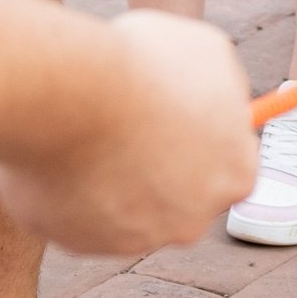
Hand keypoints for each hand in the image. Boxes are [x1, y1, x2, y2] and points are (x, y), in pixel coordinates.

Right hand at [0, 9, 255, 253]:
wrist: (72, 97)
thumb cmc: (144, 65)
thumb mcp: (205, 52)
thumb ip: (221, 88)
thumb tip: (219, 98)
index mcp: (235, 174)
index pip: (230, 167)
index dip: (201, 139)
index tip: (176, 118)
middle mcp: (193, 220)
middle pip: (180, 197)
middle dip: (157, 165)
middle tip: (129, 122)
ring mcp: (137, 239)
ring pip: (125, 207)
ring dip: (111, 175)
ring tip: (87, 126)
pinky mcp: (84, 245)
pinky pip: (81, 216)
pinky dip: (71, 188)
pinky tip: (60, 150)